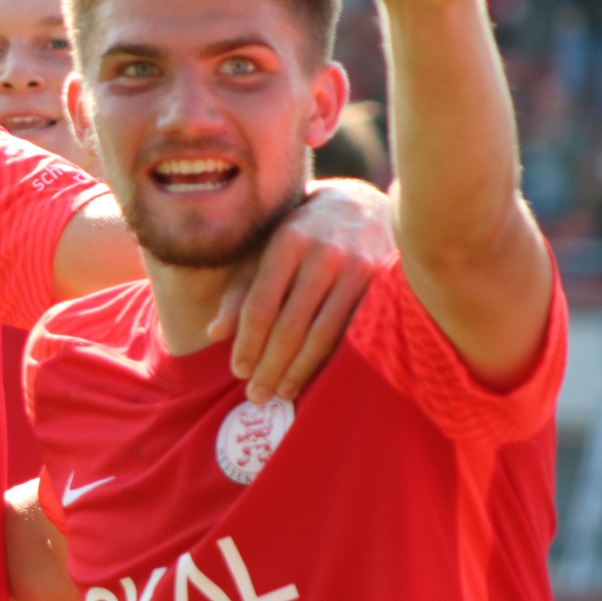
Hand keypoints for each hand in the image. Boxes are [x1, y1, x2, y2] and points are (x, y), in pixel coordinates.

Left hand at [208, 179, 393, 402]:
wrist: (362, 205)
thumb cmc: (301, 233)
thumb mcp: (265, 249)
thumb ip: (240, 289)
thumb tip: (214, 333)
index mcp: (287, 242)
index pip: (261, 304)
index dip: (247, 343)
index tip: (238, 371)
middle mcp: (324, 254)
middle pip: (291, 325)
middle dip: (270, 365)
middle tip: (256, 395)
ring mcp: (360, 270)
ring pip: (324, 334)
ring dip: (300, 370)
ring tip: (281, 392)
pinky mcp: (386, 285)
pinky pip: (356, 332)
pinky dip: (335, 359)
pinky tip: (320, 380)